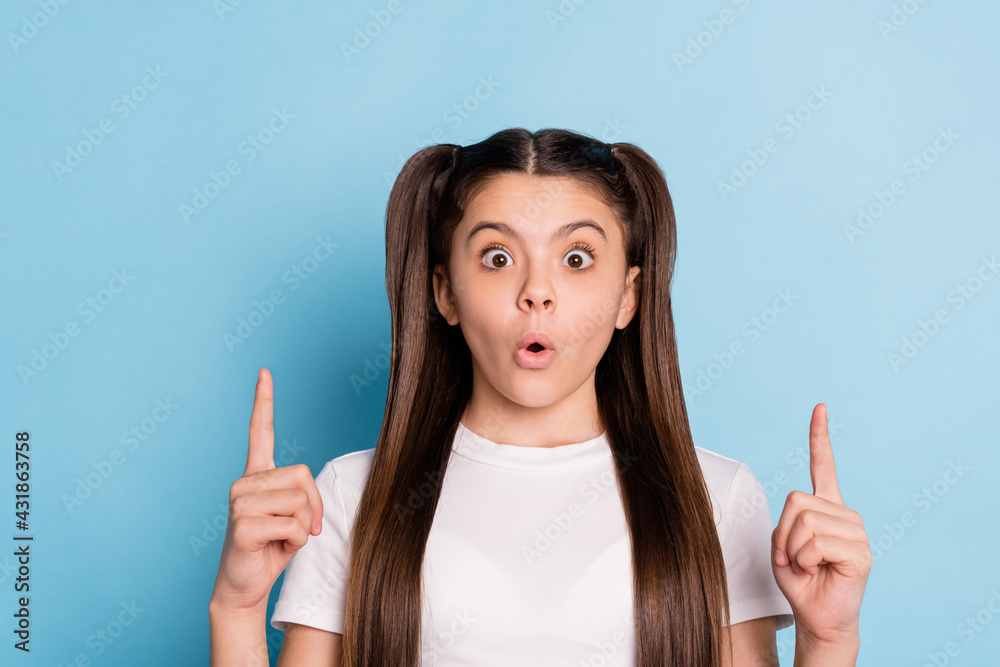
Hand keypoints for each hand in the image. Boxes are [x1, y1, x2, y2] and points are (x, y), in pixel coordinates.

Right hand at [210, 368, 323, 611]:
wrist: (244, 586)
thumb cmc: (271, 550)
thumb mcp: (294, 518)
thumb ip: (302, 497)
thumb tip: (310, 497)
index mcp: (256, 476)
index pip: (259, 431)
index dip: (263, 402)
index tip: (264, 372)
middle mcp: (244, 482)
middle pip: (303, 475)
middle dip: (314, 506)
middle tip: (301, 530)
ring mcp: (239, 502)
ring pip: (299, 502)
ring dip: (304, 527)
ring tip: (282, 540)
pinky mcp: (241, 525)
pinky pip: (292, 526)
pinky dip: (294, 543)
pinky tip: (274, 550)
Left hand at [771, 404, 870, 645]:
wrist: (818, 616)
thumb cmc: (800, 581)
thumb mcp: (781, 547)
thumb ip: (784, 523)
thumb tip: (797, 519)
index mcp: (825, 507)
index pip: (822, 465)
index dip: (819, 437)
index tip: (820, 408)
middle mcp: (843, 513)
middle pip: (795, 501)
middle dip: (783, 534)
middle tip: (794, 558)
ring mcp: (855, 530)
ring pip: (804, 523)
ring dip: (794, 550)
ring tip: (808, 566)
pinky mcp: (860, 551)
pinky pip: (816, 543)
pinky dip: (806, 560)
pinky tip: (820, 571)